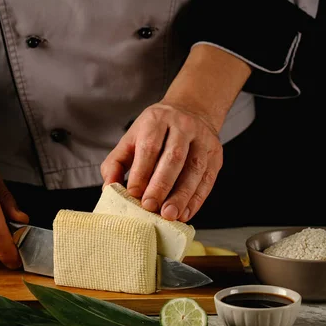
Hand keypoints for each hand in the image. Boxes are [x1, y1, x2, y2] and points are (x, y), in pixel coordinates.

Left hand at [101, 44, 250, 221]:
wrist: (190, 111)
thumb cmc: (155, 132)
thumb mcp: (131, 139)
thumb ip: (116, 163)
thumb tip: (109, 189)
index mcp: (157, 120)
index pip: (150, 146)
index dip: (142, 172)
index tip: (134, 193)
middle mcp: (182, 126)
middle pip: (173, 157)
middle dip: (161, 185)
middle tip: (150, 206)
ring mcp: (203, 139)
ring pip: (194, 169)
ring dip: (182, 195)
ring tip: (170, 214)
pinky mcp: (215, 154)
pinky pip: (207, 179)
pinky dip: (197, 199)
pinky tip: (185, 213)